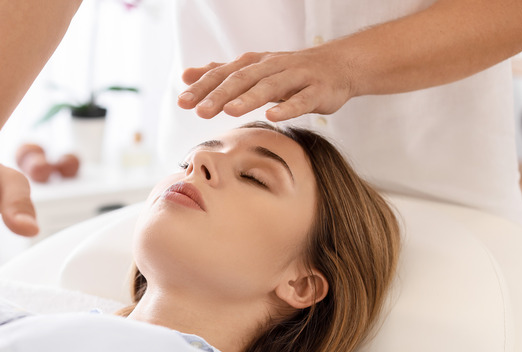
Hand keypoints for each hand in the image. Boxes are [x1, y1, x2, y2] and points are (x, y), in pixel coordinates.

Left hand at [176, 49, 354, 121]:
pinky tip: (273, 117)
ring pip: (270, 87)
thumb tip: (187, 76)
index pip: (224, 74)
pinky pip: (302, 99)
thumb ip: (221, 74)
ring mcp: (296, 77)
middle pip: (243, 80)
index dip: (203, 87)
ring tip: (230, 111)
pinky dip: (288, 107)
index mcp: (255, 64)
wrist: (339, 65)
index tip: (183, 102)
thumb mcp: (253, 70)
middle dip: (220, 94)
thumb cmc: (291, 71)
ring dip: (249, 98)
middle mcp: (273, 67)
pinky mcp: (318, 90)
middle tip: (199, 110)